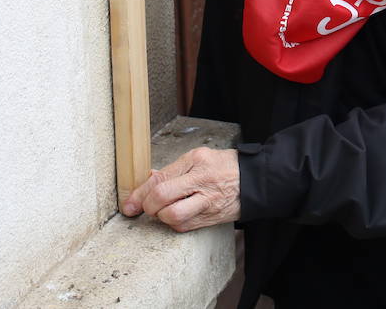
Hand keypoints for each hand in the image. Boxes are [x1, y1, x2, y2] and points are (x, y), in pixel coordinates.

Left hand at [122, 146, 240, 231]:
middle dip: (148, 206)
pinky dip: (175, 223)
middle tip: (147, 206)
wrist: (256, 181)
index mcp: (197, 161)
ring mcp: (208, 202)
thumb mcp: (199, 158)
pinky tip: (178, 214)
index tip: (129, 204)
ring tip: (165, 210)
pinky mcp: (211, 218)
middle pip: (163, 198)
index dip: (140, 194)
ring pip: (173, 217)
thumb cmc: (225, 166)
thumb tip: (147, 179)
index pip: (161, 180)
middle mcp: (202, 181)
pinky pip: (184, 227)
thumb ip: (173, 170)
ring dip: (163, 216)